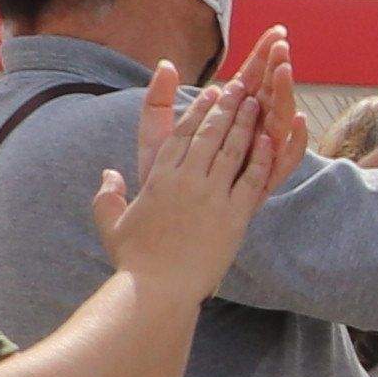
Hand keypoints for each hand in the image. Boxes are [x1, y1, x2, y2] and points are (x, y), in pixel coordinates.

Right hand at [87, 37, 297, 304]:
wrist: (157, 289)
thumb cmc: (134, 261)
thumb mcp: (112, 224)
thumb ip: (107, 195)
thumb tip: (108, 173)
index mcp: (158, 179)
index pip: (180, 135)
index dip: (197, 111)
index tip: (211, 93)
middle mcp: (186, 182)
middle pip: (209, 134)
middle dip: (226, 107)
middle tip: (241, 87)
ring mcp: (211, 197)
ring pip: (231, 150)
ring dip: (245, 124)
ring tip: (257, 103)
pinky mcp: (234, 217)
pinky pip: (252, 179)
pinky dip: (261, 157)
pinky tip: (270, 139)